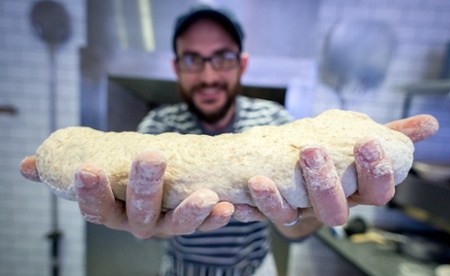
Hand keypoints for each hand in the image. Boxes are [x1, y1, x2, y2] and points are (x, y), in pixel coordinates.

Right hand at [20, 150, 234, 237]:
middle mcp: (137, 225)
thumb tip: (26, 165)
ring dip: (191, 212)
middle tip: (153, 157)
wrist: (153, 192)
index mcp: (112, 212)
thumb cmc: (119, 182)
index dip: (89, 191)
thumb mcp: (96, 174)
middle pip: (139, 212)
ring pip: (176, 225)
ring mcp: (166, 227)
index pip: (95, 207)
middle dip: (145, 186)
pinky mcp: (193, 223)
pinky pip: (205, 226)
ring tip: (206, 196)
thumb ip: (66, 168)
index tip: (88, 169)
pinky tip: (227, 207)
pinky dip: (216, 219)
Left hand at [232, 114, 438, 239]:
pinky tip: (239, 191)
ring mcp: (300, 212)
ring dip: (276, 200)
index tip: (367, 143)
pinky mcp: (274, 212)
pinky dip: (250, 206)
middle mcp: (330, 206)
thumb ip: (393, 135)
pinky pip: (261, 214)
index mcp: (356, 191)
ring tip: (261, 179)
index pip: (376, 191)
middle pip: (334, 210)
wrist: (295, 163)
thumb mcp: (361, 139)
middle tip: (312, 151)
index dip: (375, 171)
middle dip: (324, 183)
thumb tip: (430, 123)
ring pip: (293, 216)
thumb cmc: (337, 152)